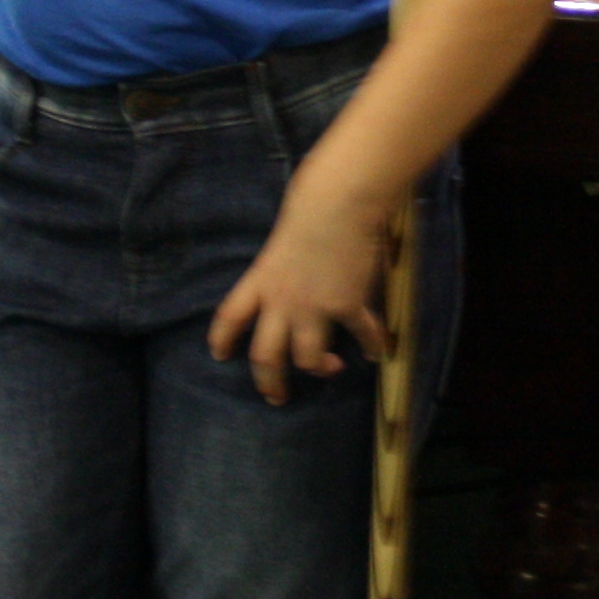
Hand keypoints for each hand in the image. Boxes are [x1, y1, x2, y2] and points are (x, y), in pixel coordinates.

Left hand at [208, 184, 396, 404]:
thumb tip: (288, 266)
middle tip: (276, 396)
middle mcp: (282, 301)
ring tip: (329, 369)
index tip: (220, 356)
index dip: (222, 340)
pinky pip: (360, 333)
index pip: (230, 317)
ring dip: (318, 368)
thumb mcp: (282, 238)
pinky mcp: (347, 306)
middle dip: (269, 382)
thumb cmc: (311, 205)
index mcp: (260, 280)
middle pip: (265, 356)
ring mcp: (314, 307)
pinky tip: (377, 353)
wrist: (340, 203)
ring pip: (308, 359)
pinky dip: (371, 345)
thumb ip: (280, 261)